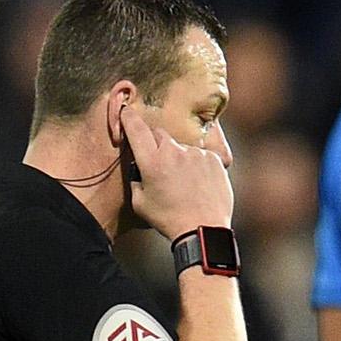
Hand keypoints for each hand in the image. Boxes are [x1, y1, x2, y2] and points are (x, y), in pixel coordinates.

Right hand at [121, 102, 231, 237]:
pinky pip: (200, 155)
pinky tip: (197, 183)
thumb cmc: (168, 220)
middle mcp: (174, 152)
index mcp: (152, 161)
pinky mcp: (214, 159)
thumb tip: (139, 169)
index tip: (127, 111)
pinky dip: (197, 164)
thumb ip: (135, 180)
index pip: (136, 129)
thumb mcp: (140, 203)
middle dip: (155, 144)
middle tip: (159, 164)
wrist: (202, 229)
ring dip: (179, 157)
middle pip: (159, 135)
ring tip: (183, 182)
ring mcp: (196, 154)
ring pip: (181, 146)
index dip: (129, 118)